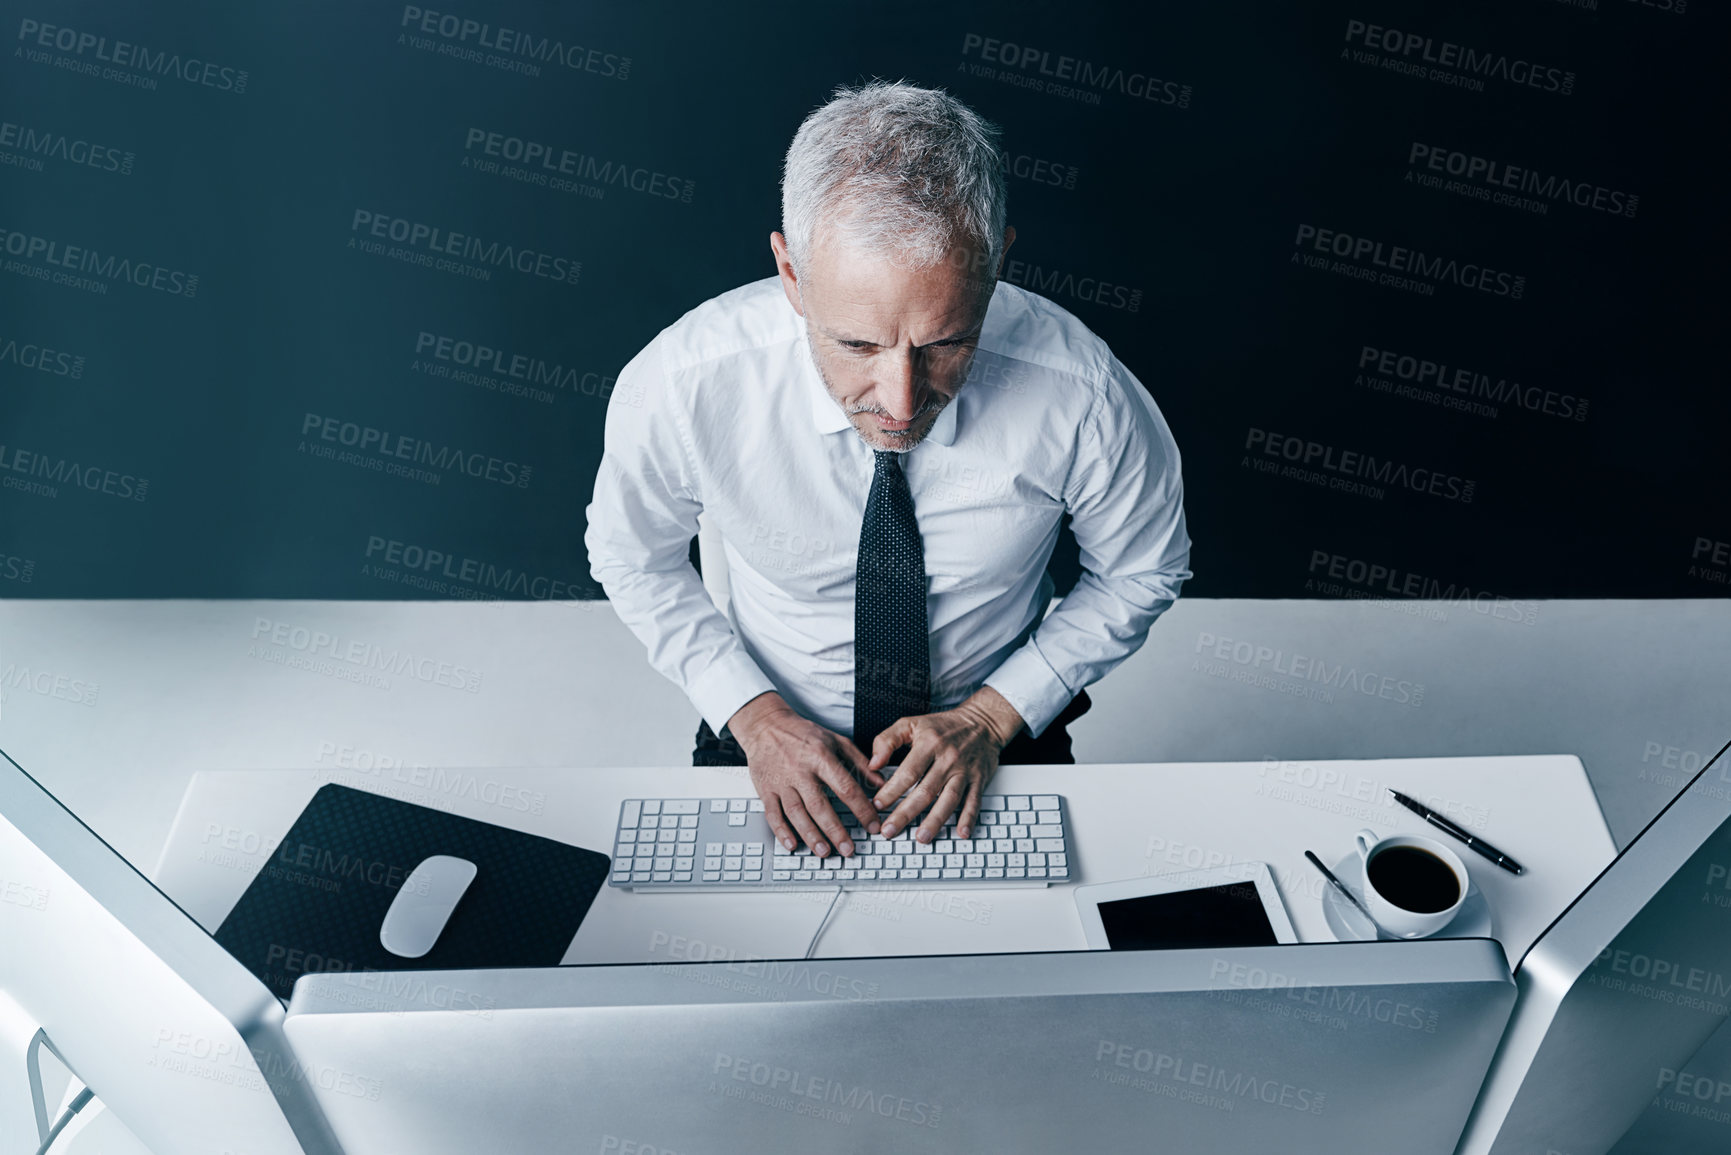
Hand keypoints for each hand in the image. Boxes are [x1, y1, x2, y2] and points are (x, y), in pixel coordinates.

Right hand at [728, 692, 883, 857]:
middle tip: (848, 849)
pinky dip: (781, 831)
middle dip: (835, 830)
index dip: (861, 809)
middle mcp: (800, 771)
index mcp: (821, 757)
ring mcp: (781, 781)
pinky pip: (772, 814)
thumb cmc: (803, 734)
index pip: (845, 787)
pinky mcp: (765, 789)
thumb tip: (880, 782)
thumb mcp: (836, 740)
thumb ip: (860, 762)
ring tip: (824, 851)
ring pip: (796, 813)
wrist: (766, 725)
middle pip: (819, 805)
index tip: (872, 826)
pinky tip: (792, 844)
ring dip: (811, 835)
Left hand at [866, 686, 1024, 843]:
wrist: (983, 721)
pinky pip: (974, 801)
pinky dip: (969, 818)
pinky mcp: (979, 780)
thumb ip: (887, 740)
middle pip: (926, 791)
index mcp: (929, 744)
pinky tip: (961, 832)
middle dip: (906, 813)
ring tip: (921, 837)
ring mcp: (965, 771)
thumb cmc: (944, 725)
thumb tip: (873, 764)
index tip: (878, 805)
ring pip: (949, 799)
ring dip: (935, 820)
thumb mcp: (911, 723)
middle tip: (890, 830)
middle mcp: (948, 759)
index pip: (908, 772)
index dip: (891, 790)